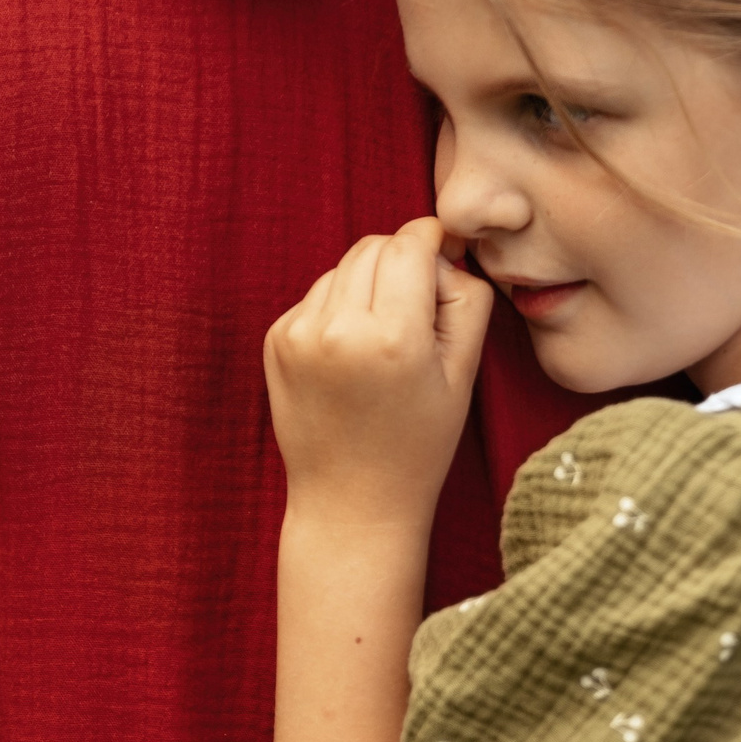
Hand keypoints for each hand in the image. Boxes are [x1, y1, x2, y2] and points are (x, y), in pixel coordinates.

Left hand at [264, 218, 492, 527]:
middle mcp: (337, 329)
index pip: (409, 243)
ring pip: (342, 267)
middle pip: (373, 246)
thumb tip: (441, 251)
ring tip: (382, 342)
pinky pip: (316, 295)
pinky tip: (351, 358)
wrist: (351, 501)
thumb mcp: (463, 373)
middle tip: (418, 309)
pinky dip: (338, 309)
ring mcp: (298, 334)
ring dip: (367, 285)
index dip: (432, 240)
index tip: (445, 253)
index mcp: (392, 336)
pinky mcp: (275, 340)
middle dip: (401, 260)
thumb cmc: (419, 443)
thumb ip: (465, 299)